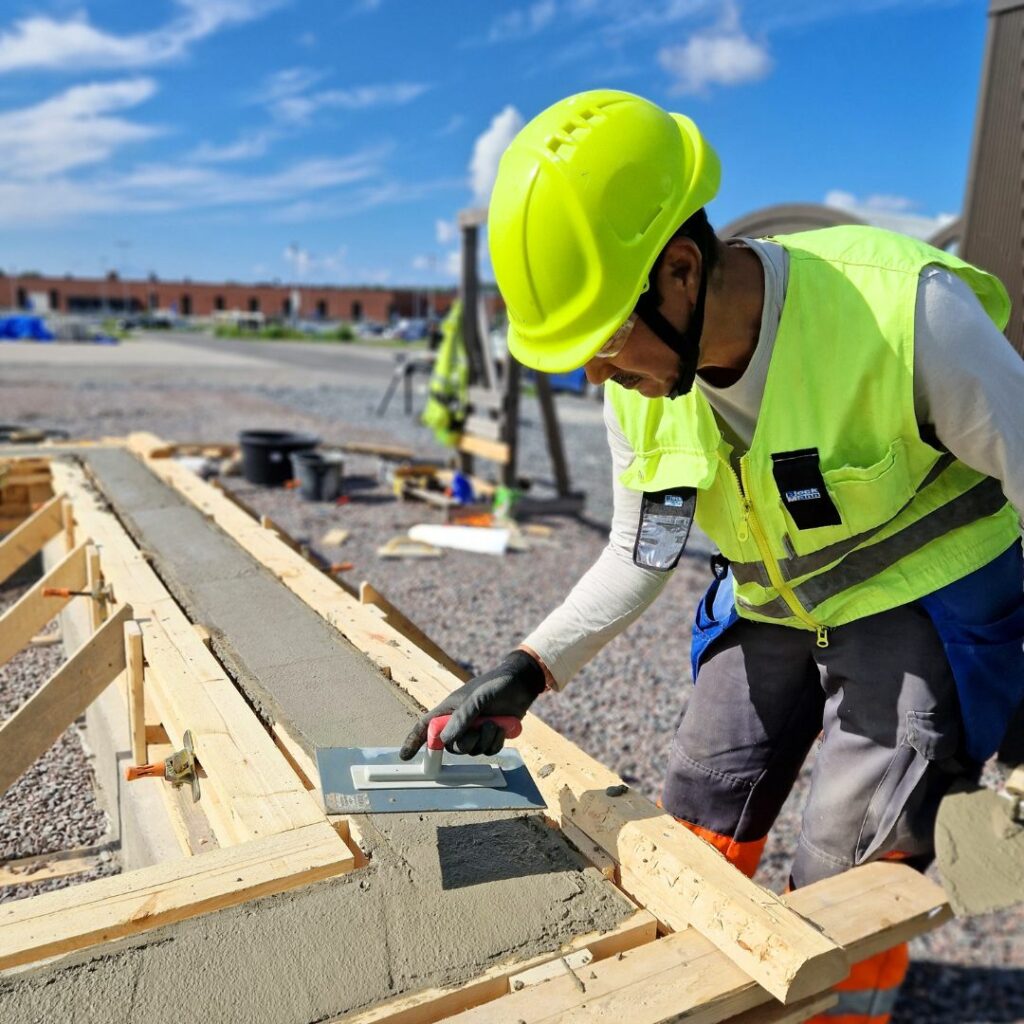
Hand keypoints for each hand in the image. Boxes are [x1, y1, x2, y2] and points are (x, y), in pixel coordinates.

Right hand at [398, 649, 545, 759]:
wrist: (520, 684)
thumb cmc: (494, 685)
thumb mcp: (477, 698)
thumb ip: (462, 718)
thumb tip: (445, 740)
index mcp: (448, 710)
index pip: (425, 727)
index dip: (414, 741)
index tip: (405, 756)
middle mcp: (458, 722)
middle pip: (451, 746)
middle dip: (466, 742)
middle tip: (479, 728)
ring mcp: (474, 730)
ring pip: (471, 751)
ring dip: (484, 740)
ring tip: (493, 723)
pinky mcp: (489, 736)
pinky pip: (487, 751)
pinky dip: (495, 742)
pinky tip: (501, 728)